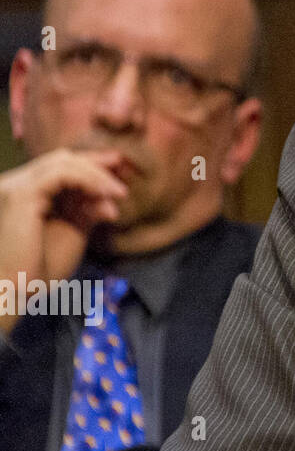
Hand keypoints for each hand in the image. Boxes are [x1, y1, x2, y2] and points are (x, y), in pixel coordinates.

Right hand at [0, 149, 128, 335]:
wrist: (16, 291)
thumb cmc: (41, 267)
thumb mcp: (73, 231)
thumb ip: (88, 210)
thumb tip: (111, 196)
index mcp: (27, 194)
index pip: (60, 168)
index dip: (90, 164)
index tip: (118, 167)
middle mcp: (16, 184)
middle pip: (61, 159)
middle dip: (95, 162)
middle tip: (123, 166)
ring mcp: (15, 187)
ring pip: (62, 162)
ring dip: (96, 174)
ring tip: (119, 192)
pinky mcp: (21, 194)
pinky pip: (61, 174)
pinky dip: (88, 179)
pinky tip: (105, 194)